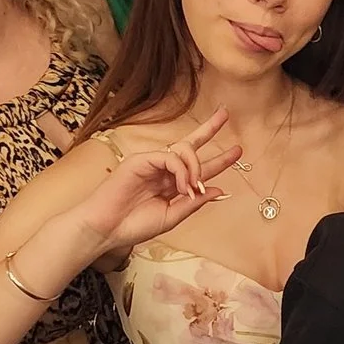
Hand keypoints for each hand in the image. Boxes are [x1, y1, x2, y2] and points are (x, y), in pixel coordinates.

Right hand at [67, 111, 242, 254]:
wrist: (106, 229)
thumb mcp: (172, 216)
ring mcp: (152, 163)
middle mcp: (164, 170)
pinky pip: (170, 157)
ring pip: (184, 151)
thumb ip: (194, 203)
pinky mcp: (141, 160)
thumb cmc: (134, 225)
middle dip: (209, 129)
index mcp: (172, 184)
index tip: (237, 152)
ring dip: (196, 168)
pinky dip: (181, 170)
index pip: (198, 167)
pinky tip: (182, 186)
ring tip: (192, 187)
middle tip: (225, 114)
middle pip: (190, 145)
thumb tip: (218, 190)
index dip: (219, 160)